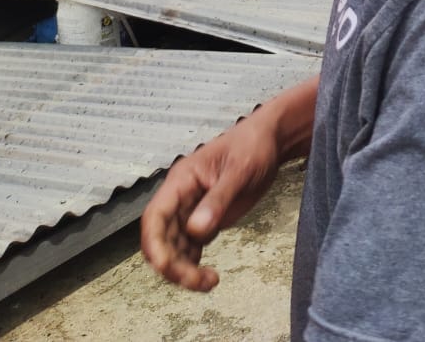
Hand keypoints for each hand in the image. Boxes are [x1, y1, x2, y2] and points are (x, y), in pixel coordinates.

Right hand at [141, 113, 281, 290]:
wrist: (270, 141)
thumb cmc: (253, 146)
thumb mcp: (239, 171)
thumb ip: (218, 200)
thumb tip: (196, 232)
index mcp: (181, 180)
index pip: (155, 216)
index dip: (154, 244)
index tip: (165, 266)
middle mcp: (180, 197)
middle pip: (162, 238)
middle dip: (173, 264)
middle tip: (199, 281)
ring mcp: (191, 210)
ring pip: (175, 247)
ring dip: (184, 269)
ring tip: (210, 282)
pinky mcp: (205, 219)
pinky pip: (190, 247)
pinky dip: (194, 265)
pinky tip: (209, 277)